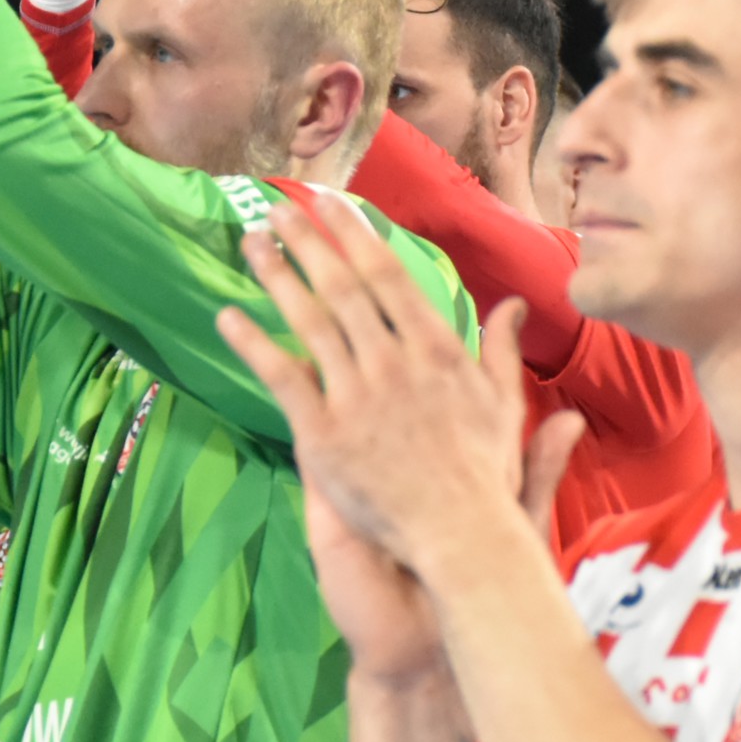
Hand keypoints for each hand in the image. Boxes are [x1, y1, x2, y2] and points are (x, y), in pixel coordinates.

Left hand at [216, 194, 581, 640]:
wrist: (460, 537)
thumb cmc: (485, 475)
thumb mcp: (503, 404)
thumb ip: (500, 349)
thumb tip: (511, 304)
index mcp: (436, 351)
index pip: (389, 277)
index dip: (356, 236)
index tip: (333, 204)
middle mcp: (394, 364)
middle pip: (344, 288)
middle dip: (309, 241)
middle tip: (280, 205)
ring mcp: (357, 398)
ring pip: (311, 323)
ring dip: (279, 276)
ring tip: (252, 242)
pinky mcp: (325, 436)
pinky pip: (283, 379)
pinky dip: (254, 344)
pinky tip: (228, 315)